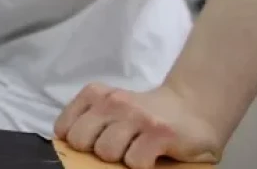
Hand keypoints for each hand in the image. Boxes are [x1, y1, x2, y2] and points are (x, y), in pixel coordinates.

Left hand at [54, 82, 222, 167]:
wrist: (192, 109)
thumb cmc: (145, 117)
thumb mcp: (111, 111)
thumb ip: (89, 122)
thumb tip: (66, 147)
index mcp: (95, 95)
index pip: (64, 128)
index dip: (76, 143)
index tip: (92, 144)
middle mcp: (113, 102)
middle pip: (80, 141)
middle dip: (95, 151)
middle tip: (117, 148)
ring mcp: (136, 115)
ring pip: (106, 152)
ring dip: (121, 158)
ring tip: (136, 149)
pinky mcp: (159, 132)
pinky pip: (135, 162)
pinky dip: (142, 164)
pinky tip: (152, 155)